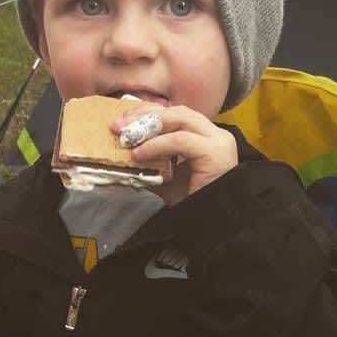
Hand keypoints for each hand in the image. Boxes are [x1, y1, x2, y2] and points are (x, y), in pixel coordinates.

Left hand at [113, 105, 237, 204]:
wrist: (210, 224)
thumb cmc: (192, 204)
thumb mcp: (165, 180)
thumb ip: (150, 164)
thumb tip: (123, 155)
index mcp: (205, 138)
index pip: (175, 115)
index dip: (148, 114)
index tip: (124, 122)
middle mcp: (215, 135)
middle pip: (177, 112)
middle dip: (145, 115)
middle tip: (119, 126)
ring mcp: (217, 142)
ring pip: (180, 119)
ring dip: (148, 126)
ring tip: (127, 138)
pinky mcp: (214, 153)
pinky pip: (180, 141)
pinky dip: (157, 145)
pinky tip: (140, 154)